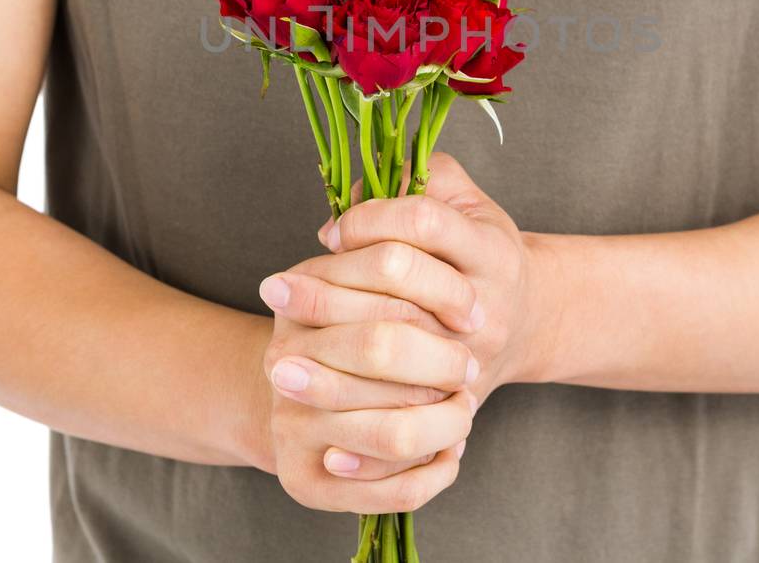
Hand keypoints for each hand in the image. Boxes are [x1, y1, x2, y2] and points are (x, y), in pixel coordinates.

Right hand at [257, 288, 475, 511]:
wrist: (299, 403)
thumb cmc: (354, 339)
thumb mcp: (367, 293)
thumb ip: (408, 278)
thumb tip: (473, 316)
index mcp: (300, 297)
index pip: (385, 270)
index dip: (443, 292)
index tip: (473, 316)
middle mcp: (285, 360)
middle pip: (382, 348)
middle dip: (444, 362)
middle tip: (469, 369)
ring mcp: (290, 425)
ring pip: (396, 432)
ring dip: (449, 421)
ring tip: (462, 408)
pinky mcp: (304, 481)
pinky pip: (397, 488)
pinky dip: (439, 471)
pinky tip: (448, 450)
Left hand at [292, 152, 549, 404]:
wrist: (528, 324)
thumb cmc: (481, 254)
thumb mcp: (465, 204)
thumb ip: (416, 179)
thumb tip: (344, 208)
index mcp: (490, 250)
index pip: (422, 221)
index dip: (369, 219)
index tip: (333, 232)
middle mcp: (486, 303)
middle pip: (400, 276)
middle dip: (332, 278)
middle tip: (282, 285)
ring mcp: (472, 354)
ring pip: (391, 343)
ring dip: (324, 339)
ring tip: (278, 339)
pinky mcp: (453, 400)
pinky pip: (394, 403)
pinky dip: (346, 400)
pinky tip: (307, 393)